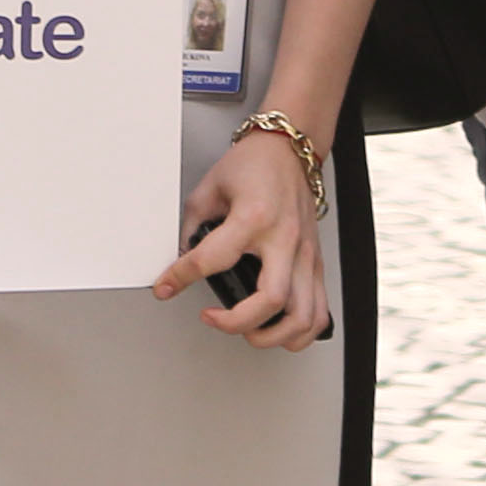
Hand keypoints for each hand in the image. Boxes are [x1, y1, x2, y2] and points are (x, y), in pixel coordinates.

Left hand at [155, 128, 331, 345]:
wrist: (288, 149)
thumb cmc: (254, 164)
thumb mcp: (209, 189)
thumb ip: (193, 227)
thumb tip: (182, 261)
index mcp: (253, 217)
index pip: (211, 260)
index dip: (180, 278)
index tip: (166, 287)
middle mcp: (283, 239)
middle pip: (269, 301)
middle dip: (236, 323)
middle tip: (213, 318)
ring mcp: (304, 253)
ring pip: (302, 316)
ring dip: (273, 336)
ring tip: (249, 333)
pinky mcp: (314, 261)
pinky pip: (319, 310)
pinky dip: (302, 331)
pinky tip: (280, 330)